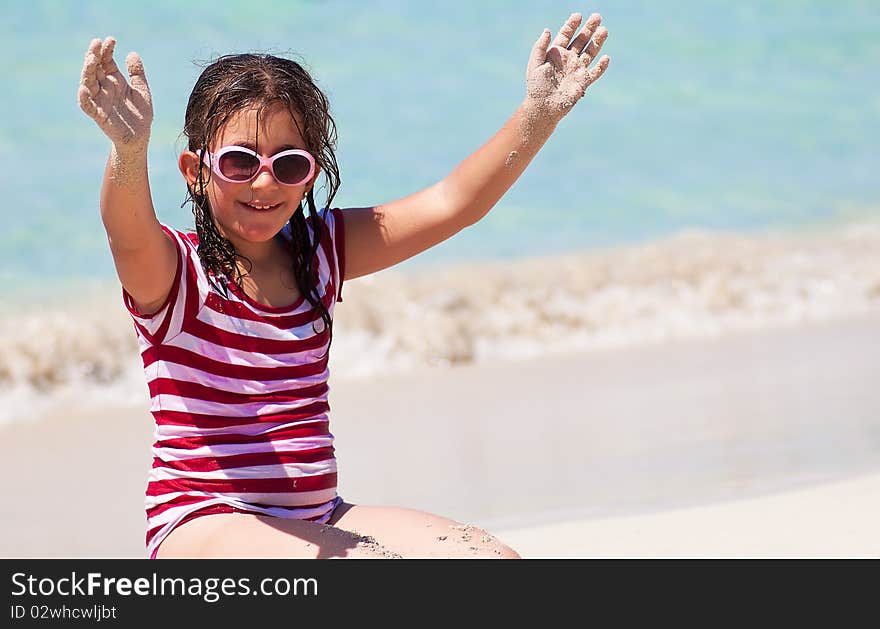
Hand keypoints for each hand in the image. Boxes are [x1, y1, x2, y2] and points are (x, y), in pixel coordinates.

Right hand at [78, 37, 152, 151]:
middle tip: (97, 43)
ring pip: (88, 82)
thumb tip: (132, 53)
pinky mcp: (98, 114)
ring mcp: (100, 100)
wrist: (140, 137)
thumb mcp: (141, 90)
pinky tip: (84, 88)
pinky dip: (84, 97)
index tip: (111, 39)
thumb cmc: (140, 114)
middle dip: (94, 55)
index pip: (106, 60)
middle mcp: (104, 87)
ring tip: (91, 59)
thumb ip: (137, 73)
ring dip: (88, 70)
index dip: (107, 50)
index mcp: (114, 79)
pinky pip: (87, 105)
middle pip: (94, 68)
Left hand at [525, 12, 609, 121]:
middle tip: (597, 16)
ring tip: (604, 30)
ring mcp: (577, 70)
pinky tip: (606, 58)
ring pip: (590, 52)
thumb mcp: (535, 64)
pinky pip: (594, 72)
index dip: (572, 25)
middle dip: (589, 28)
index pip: (566, 35)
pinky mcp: (583, 82)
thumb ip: (540, 47)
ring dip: (597, 42)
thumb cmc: (536, 87)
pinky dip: (601, 66)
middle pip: (581, 40)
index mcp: (556, 53)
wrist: (543, 107)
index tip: (578, 15)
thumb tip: (548, 30)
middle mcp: (568, 59)